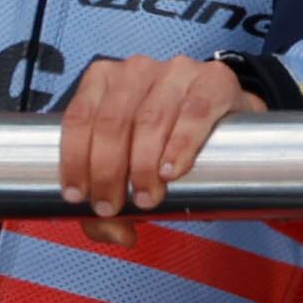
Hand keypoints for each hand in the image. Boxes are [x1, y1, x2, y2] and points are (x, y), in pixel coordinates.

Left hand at [56, 55, 256, 247]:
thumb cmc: (169, 139)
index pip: (79, 117)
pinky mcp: (214, 82)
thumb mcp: (132, 162)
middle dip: (107, 170)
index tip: (78, 196)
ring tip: (145, 198)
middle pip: (112, 121)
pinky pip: (193, 114)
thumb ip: (114, 198)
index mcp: (105, 80)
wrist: (227, 121)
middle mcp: (137, 70)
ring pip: (149, 119)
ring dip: (142, 165)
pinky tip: (172, 171)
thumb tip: (118, 232)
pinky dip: (179, 146)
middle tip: (112, 205)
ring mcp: (176, 71)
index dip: (75, 160)